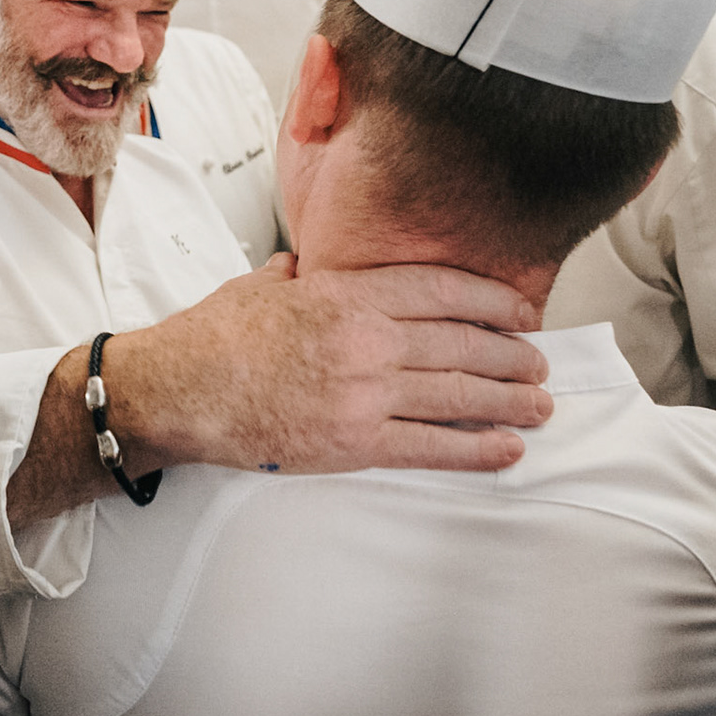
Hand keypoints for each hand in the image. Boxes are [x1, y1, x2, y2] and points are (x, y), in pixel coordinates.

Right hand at [123, 255, 551, 476]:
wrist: (175, 391)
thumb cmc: (211, 338)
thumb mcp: (260, 286)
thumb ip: (297, 275)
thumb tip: (306, 266)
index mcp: (344, 294)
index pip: (441, 290)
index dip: (493, 301)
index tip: (521, 313)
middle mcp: (364, 340)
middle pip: (464, 343)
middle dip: (513, 355)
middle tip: (539, 365)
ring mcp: (363, 393)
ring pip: (459, 395)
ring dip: (510, 402)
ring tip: (540, 406)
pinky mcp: (354, 443)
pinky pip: (433, 446)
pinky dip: (478, 449)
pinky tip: (508, 448)